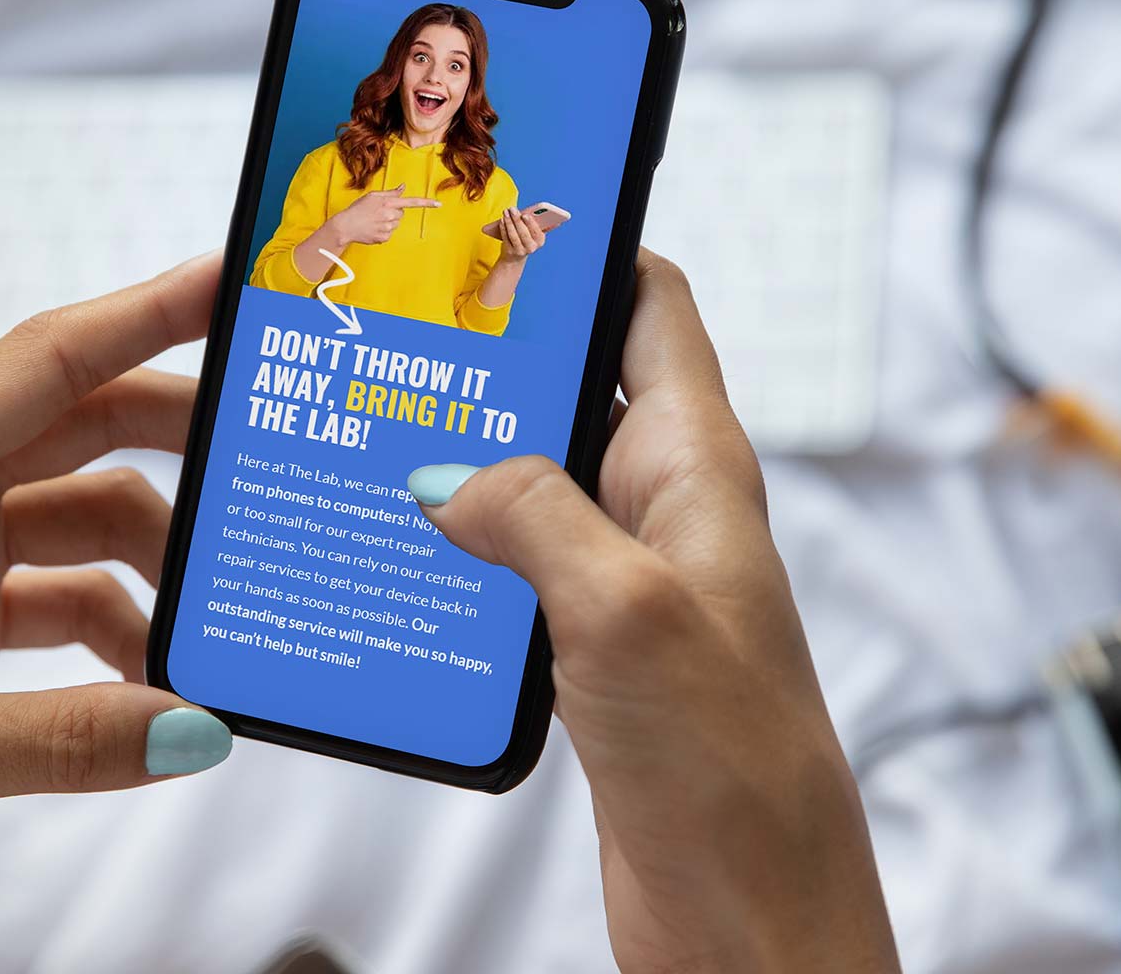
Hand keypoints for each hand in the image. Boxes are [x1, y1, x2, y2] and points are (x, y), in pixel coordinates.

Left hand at [0, 255, 234, 951]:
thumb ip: (62, 740)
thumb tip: (199, 728)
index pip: (42, 366)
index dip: (143, 314)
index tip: (230, 280)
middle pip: (78, 427)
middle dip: (176, 438)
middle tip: (269, 457)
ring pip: (79, 515)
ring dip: (152, 564)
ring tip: (210, 627)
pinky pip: (61, 592)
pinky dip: (116, 629)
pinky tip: (150, 686)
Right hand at [325, 184, 440, 247]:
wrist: (345, 226)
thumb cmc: (358, 209)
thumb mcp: (372, 196)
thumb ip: (390, 193)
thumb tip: (403, 187)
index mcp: (388, 202)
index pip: (411, 202)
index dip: (426, 203)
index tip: (439, 204)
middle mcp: (390, 215)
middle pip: (401, 214)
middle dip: (393, 212)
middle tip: (378, 213)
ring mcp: (388, 228)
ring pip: (396, 224)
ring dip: (388, 222)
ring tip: (374, 221)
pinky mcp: (384, 238)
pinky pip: (390, 234)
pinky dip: (383, 232)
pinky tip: (373, 229)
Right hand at [408, 251, 897, 972]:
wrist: (751, 920)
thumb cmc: (733, 769)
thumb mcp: (625, 611)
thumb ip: (535, 515)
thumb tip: (449, 474)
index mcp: (700, 468)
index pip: (653, 309)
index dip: (585, 252)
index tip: (497, 217)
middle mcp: (666, 510)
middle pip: (577, 387)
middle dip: (494, 356)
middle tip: (395, 327)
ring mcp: (626, 581)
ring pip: (534, 479)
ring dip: (464, 458)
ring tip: (369, 429)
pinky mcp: (590, 652)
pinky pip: (515, 567)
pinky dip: (460, 548)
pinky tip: (396, 551)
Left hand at [495, 207, 545, 259]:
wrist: (516, 257)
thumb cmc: (525, 239)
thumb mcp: (532, 232)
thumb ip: (532, 223)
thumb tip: (525, 212)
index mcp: (540, 241)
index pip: (536, 232)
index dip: (530, 223)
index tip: (524, 215)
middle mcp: (531, 247)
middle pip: (523, 233)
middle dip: (517, 219)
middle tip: (512, 209)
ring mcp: (520, 250)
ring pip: (513, 235)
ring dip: (509, 222)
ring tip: (505, 212)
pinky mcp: (510, 251)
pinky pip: (506, 238)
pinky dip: (503, 228)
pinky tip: (502, 220)